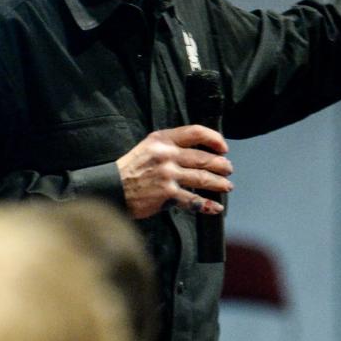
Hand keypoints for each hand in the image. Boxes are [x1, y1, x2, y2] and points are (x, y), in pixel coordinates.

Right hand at [116, 125, 232, 218]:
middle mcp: (166, 155)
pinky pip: (193, 200)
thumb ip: (170, 147)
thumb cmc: (131, 169)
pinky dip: (207, 205)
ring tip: (227, 186)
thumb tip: (198, 152)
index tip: (223, 147)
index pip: (195, 132)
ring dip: (218, 183)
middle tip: (228, 169)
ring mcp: (167, 174)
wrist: (112, 188)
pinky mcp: (166, 194)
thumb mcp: (148, 148)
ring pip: (202, 178)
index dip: (214, 138)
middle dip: (220, 165)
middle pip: (203, 158)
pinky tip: (216, 207)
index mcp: (162, 139)